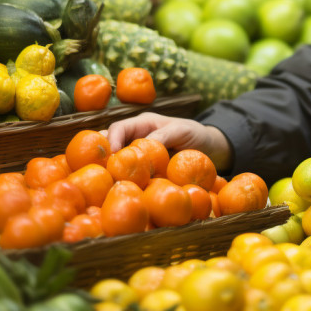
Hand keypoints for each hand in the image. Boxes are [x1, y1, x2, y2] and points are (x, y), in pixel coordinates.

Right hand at [104, 112, 231, 170]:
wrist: (209, 147)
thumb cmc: (195, 134)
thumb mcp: (181, 131)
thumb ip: (162, 136)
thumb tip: (141, 147)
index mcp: (143, 123)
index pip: (119, 128)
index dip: (111, 140)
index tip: (110, 156)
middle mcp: (137, 136)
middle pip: (112, 142)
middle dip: (103, 155)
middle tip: (101, 170)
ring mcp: (140, 152)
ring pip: (118, 158)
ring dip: (112, 167)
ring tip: (107, 179)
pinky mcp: (145, 167)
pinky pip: (131, 171)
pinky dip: (125, 177)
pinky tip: (123, 186)